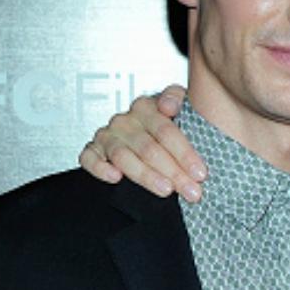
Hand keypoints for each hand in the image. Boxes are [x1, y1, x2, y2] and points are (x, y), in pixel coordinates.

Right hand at [78, 84, 205, 199]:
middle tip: (191, 190)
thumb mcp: (181, 107)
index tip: (200, 172)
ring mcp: (107, 136)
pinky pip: (89, 158)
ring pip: (124, 156)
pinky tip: (115, 177)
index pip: (165, 130)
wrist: (146, 132)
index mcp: (146, 107)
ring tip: (166, 190)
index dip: (184, 153)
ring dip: (146, 175)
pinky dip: (100, 167)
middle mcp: (125, 120)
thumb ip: (178, 99)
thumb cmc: (165, 124)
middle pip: (149, 148)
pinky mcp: (93, 150)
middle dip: (173, 172)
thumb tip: (169, 105)